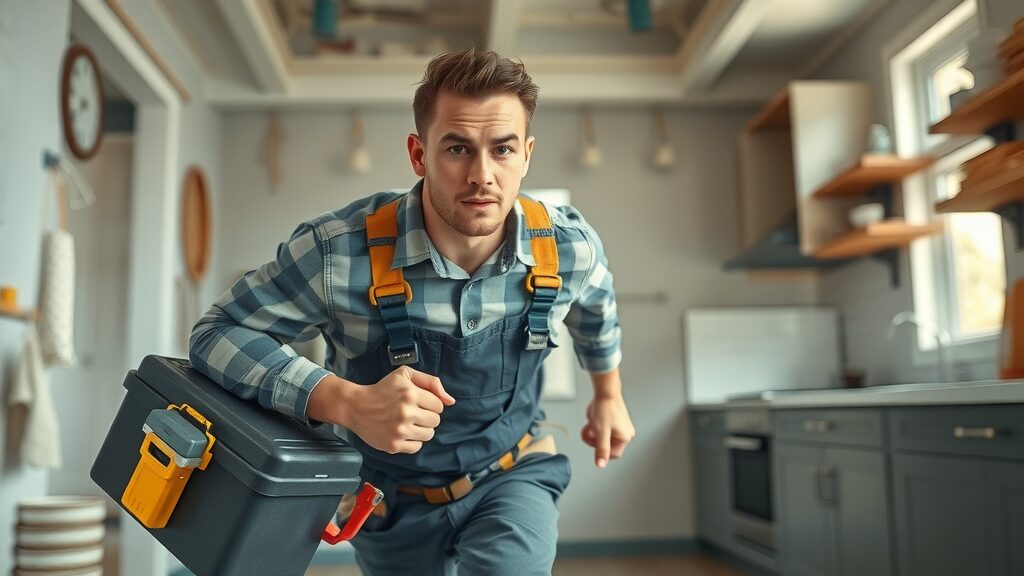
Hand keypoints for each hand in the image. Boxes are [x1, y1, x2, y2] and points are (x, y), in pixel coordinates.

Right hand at [308, 367, 454, 453]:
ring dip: (422, 429)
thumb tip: (451, 401)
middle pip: (436, 421)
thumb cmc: (382, 389)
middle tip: (412, 412)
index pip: (439, 405)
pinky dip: (413, 441)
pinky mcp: (393, 445)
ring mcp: (399, 431)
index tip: (418, 402)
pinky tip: (402, 431)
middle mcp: (406, 413)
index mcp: (410, 394)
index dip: (431, 403)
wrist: (356, 406)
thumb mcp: (405, 374)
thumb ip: (431, 382)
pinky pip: (417, 447)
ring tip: (408, 422)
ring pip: (429, 435)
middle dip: (427, 416)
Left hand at [580, 393, 634, 467]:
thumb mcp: (600, 432)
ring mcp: (622, 426)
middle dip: (595, 438)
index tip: (593, 442)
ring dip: (595, 431)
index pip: (612, 454)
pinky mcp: (616, 419)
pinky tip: (594, 418)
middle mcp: (626, 432)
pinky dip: (597, 425)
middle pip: (607, 445)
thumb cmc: (605, 408)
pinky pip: (605, 428)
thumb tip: (601, 464)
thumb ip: (601, 450)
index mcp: (625, 437)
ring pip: (604, 436)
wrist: (605, 391)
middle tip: (589, 430)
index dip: (600, 450)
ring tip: (592, 422)